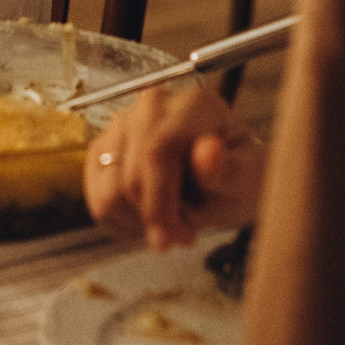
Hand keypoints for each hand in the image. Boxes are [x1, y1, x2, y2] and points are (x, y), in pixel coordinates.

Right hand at [87, 83, 266, 251]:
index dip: (159, 201)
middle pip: (131, 174)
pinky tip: (149, 219)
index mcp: (194, 104)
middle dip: (153, 217)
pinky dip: (121, 220)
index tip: (170, 240)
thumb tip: (208, 152)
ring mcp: (121, 122)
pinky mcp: (102, 147)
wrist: (224, 179)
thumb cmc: (239, 177)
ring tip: (171, 223)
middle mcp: (152, 103)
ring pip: (109, 190)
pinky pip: (96, 197)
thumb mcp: (247, 182)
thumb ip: (228, 170)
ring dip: (139, 221)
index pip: (159, 151)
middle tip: (184, 235)